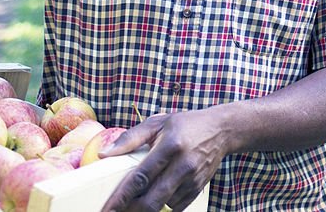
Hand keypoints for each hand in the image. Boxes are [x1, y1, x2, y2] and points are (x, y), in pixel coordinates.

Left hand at [99, 111, 223, 211]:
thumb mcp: (157, 123)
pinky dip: (162, 206)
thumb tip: (105, 153)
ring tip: (132, 205)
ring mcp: (192, 179)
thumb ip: (129, 138)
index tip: (108, 208)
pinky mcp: (198, 188)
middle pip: (152, 200)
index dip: (122, 196)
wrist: (221, 130)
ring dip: (145, 209)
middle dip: (130, 211)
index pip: (141, 177)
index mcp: (170, 146)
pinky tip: (155, 198)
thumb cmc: (186, 124)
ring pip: (163, 206)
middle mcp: (182, 165)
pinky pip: (175, 207)